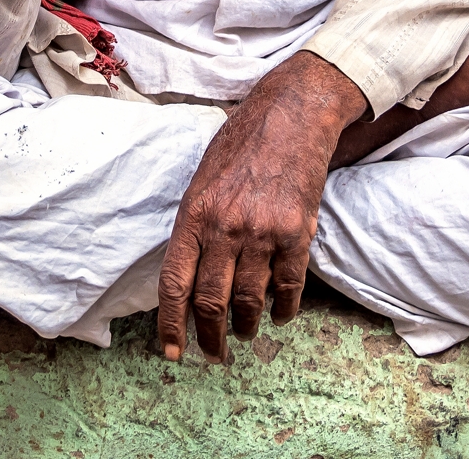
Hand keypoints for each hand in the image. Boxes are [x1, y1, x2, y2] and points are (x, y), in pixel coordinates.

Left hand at [155, 52, 367, 362]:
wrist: (291, 116)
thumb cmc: (241, 143)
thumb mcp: (202, 178)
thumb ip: (195, 223)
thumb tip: (189, 271)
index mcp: (194, 214)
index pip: (175, 282)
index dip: (172, 324)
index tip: (173, 351)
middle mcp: (225, 227)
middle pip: (211, 300)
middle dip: (209, 335)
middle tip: (212, 352)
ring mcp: (262, 232)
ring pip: (249, 300)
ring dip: (245, 325)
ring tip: (244, 332)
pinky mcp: (297, 233)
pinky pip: (289, 286)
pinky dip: (284, 308)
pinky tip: (281, 316)